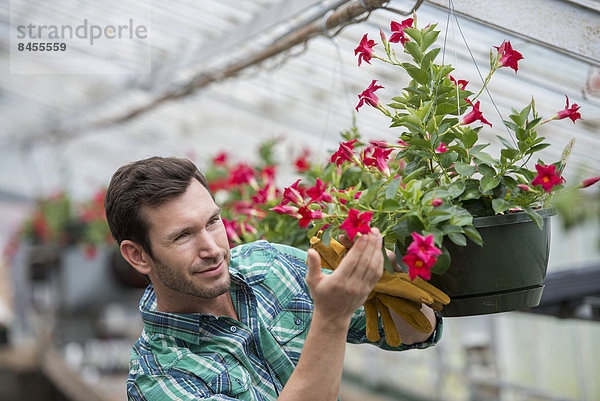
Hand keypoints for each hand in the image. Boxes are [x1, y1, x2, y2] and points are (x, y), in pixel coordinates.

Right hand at [310, 233, 448, 345]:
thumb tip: (311, 250)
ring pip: (373, 267)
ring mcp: (362, 289)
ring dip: (377, 250)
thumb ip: (313, 265)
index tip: (363, 234)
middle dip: (371, 244)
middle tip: (373, 230)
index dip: (359, 247)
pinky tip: (379, 250)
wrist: (333, 316)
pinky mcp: (368, 290)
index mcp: (338, 281)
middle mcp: (352, 285)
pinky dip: (379, 261)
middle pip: (365, 262)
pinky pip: (376, 274)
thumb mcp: (312, 281)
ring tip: (378, 236)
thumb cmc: (321, 296)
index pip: (352, 261)